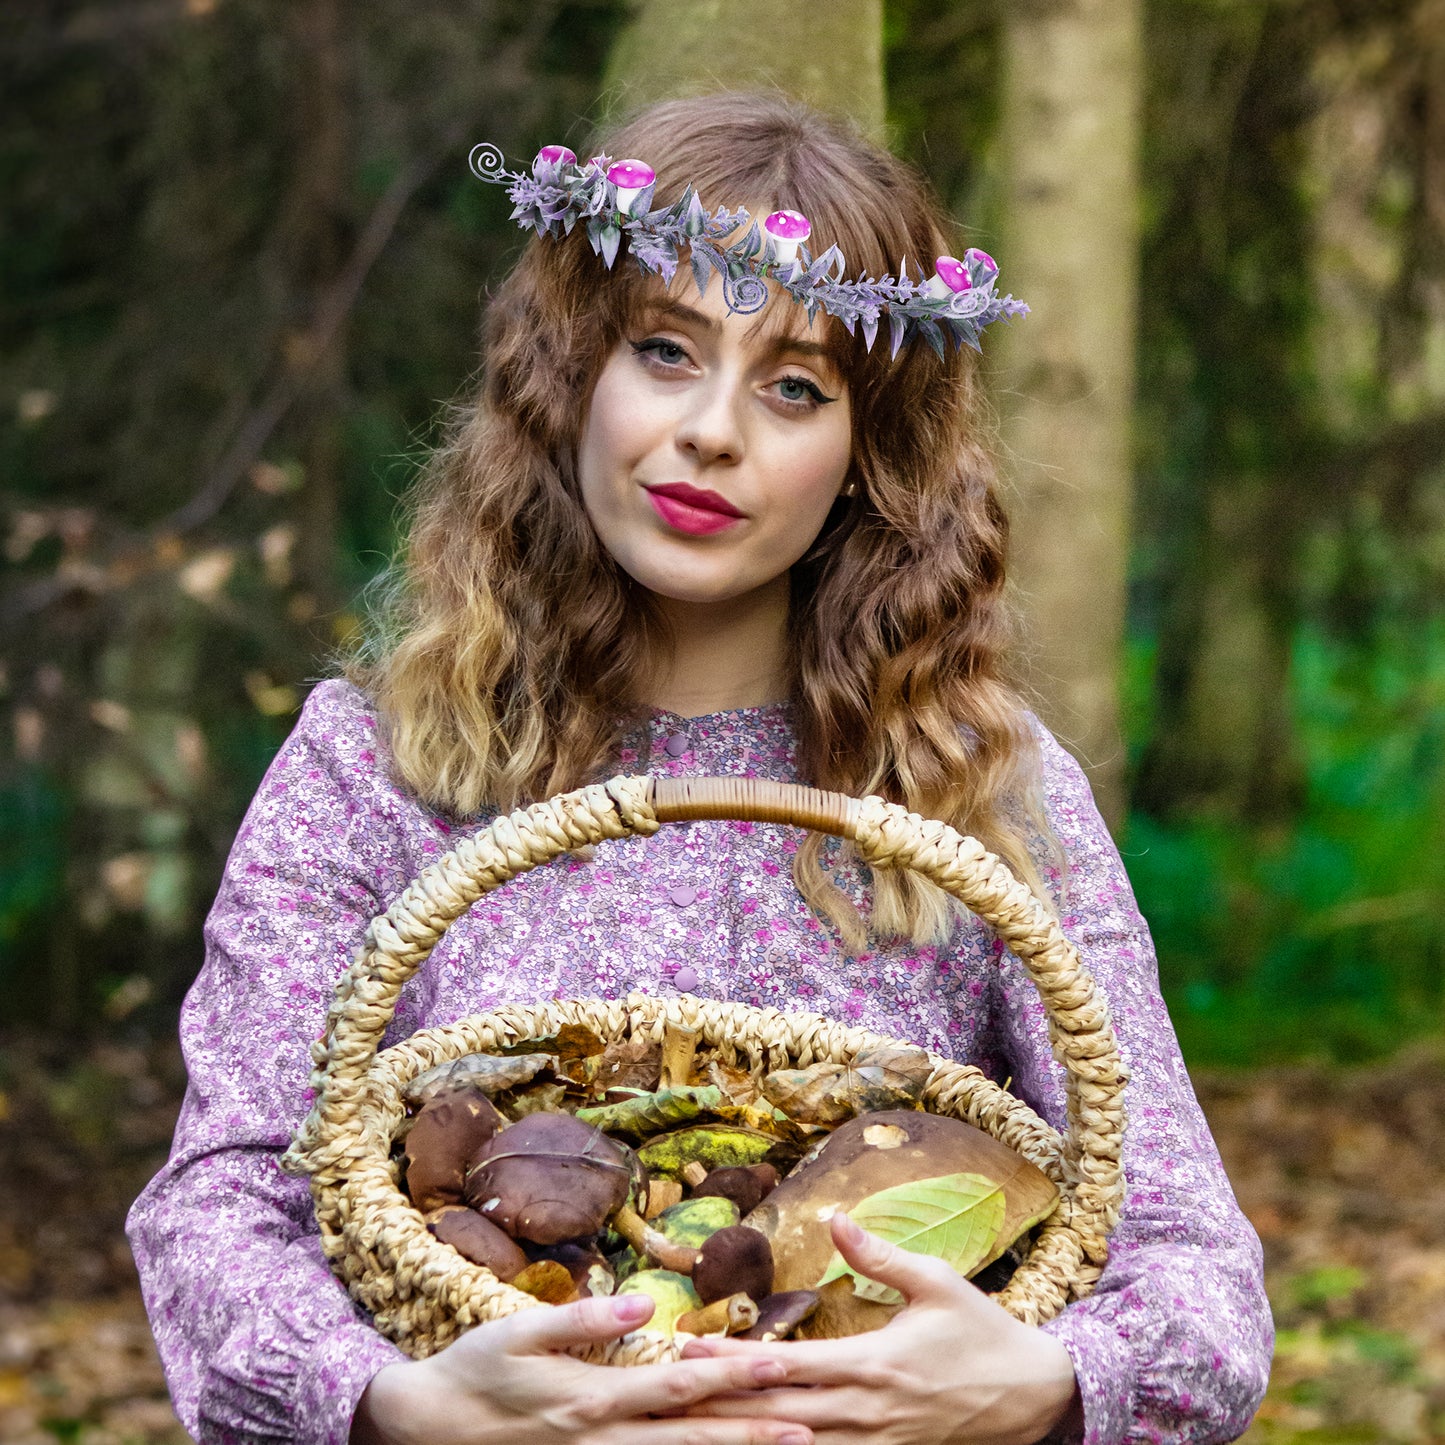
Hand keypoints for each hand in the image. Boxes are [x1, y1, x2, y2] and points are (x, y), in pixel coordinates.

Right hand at [350, 1291, 814, 1444]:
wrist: (428, 1429)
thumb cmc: (475, 1369)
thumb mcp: (519, 1330)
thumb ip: (586, 1320)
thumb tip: (647, 1305)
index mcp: (591, 1398)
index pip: (678, 1388)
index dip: (734, 1377)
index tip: (783, 1364)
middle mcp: (602, 1438)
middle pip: (692, 1436)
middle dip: (753, 1428)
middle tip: (811, 1421)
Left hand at [679, 1213, 1080, 1444]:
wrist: (1036, 1396)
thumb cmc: (983, 1331)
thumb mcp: (936, 1282)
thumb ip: (880, 1255)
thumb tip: (835, 1218)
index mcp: (875, 1363)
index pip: (789, 1365)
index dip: (735, 1357)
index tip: (690, 1343)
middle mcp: (869, 1411)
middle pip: (779, 1412)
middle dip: (720, 1400)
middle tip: (668, 1387)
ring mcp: (878, 1442)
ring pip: (797, 1444)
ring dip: (745, 1432)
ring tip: (694, 1422)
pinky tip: (756, 1441)